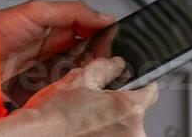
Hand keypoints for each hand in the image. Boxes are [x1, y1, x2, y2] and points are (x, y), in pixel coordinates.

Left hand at [0, 0, 116, 106]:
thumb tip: (104, 16)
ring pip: (74, 81)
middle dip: (95, 65)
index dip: (103, 41)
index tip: (113, 48)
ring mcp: (45, 74)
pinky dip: (61, 98)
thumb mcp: (37, 11)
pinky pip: (56, 97)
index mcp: (57, 29)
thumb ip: (72, 11)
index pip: (91, 36)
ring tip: (80, 80)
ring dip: (79, 82)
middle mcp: (53, 52)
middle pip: (86, 61)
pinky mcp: (35, 93)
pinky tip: (63, 95)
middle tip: (99, 68)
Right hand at [13, 56, 157, 136]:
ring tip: (88, 119)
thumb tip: (117, 63)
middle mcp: (134, 132)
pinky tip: (88, 130)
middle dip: (121, 105)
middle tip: (98, 103)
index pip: (152, 91)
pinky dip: (107, 134)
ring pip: (126, 128)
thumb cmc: (57, 114)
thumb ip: (105, 67)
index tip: (135, 83)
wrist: (40, 136)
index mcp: (130, 108)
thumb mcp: (80, 79)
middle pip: (137, 111)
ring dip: (113, 123)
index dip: (141, 83)